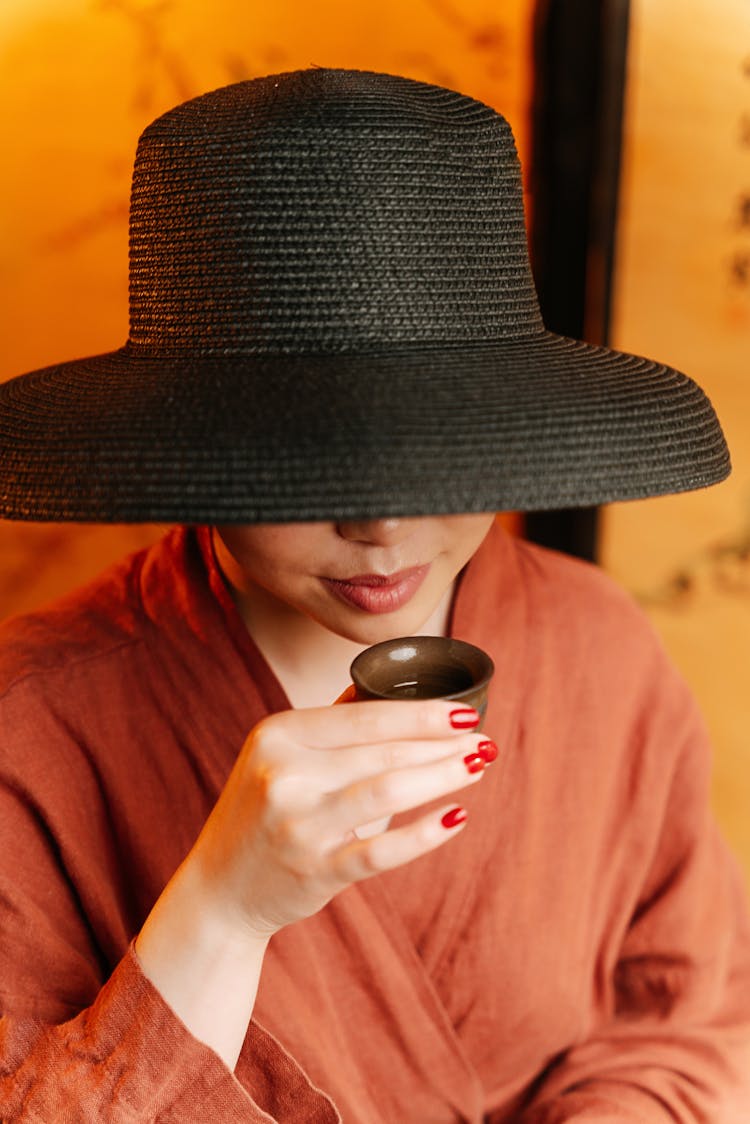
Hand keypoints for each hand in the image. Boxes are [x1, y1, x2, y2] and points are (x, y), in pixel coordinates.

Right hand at [189, 700, 491, 939]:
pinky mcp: (315, 871)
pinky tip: (458, 816)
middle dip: (442, 744)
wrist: (221, 888)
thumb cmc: (266, 811)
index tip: (467, 711)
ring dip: (442, 776)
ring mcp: (298, 825)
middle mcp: (285, 774)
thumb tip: (397, 692)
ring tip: (476, 766)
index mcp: (280, 735)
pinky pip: (383, 850)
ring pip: (388, 791)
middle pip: (383, 751)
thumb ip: (333, 724)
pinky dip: (426, 833)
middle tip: (483, 741)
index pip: (365, 716)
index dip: (423, 713)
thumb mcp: (282, 755)